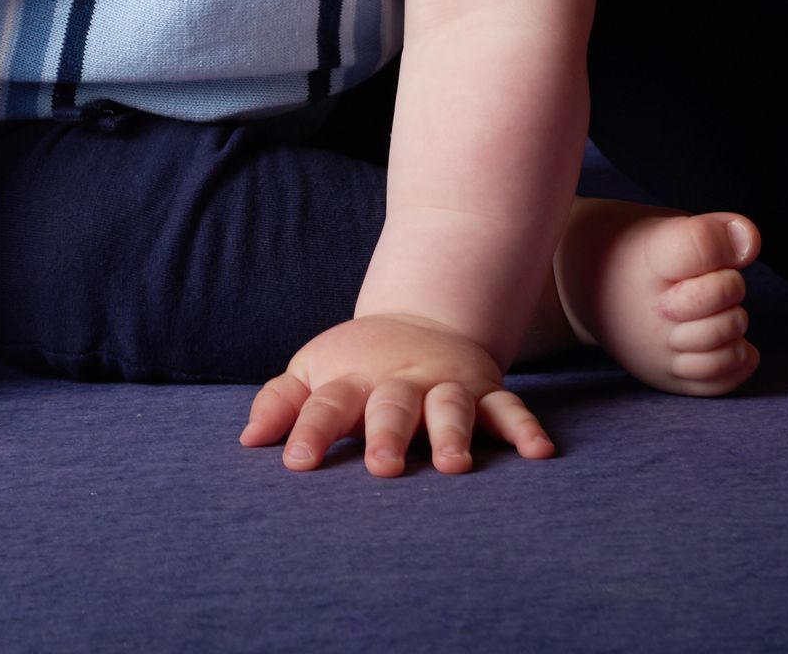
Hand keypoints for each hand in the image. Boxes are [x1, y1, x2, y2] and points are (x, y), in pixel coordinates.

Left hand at [239, 313, 555, 475]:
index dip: (309, 430)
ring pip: (451, 407)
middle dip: (387, 434)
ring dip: (452, 432)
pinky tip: (541, 453)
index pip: (325, 405)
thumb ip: (281, 402)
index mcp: (351, 380)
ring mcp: (444, 384)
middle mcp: (399, 382)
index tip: (295, 462)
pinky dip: (525, 427)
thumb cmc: (355, 367)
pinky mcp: (484, 388)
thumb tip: (247, 442)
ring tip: (454, 466)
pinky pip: (508, 408)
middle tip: (382, 467)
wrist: (420, 321)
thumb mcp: (312, 372)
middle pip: (391, 407)